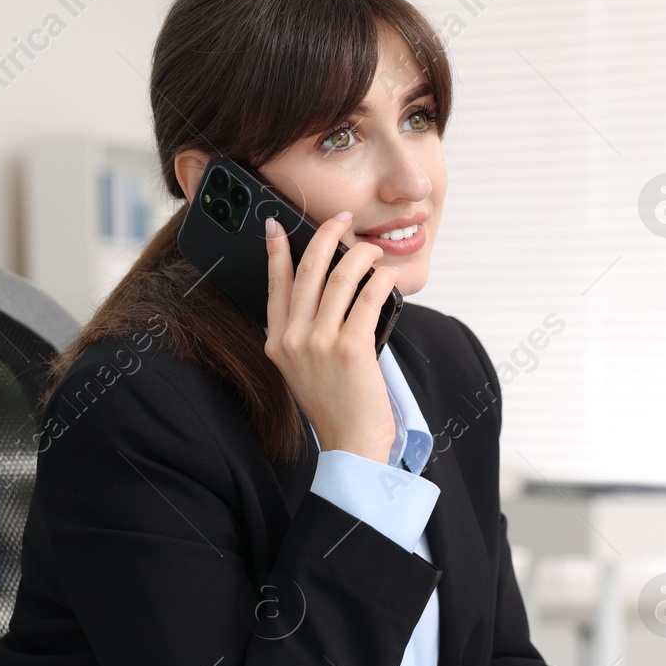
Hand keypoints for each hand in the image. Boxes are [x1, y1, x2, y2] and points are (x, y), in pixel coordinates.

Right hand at [264, 210, 399, 463]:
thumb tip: (329, 292)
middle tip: (340, 221)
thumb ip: (304, 335)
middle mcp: (293, 340)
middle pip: (307, 271)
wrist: (351, 445)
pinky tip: (389, 275)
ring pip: (340, 278)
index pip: (275, 285)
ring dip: (361, 255)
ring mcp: (320, 343)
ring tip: (373, 250)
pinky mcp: (351, 348)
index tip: (278, 225)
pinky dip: (382, 280)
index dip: (277, 251)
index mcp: (277, 342)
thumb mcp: (303, 369)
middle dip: (325, 237)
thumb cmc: (335, 406)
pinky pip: (368, 298)